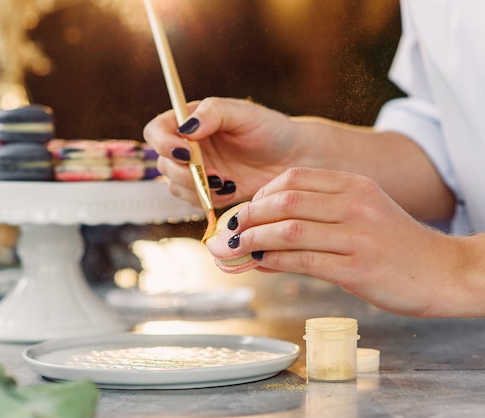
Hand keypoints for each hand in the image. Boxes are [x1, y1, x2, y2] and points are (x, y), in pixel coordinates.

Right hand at [143, 97, 295, 208]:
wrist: (292, 158)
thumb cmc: (269, 129)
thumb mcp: (244, 113)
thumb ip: (213, 113)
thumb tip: (187, 127)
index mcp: (190, 121)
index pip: (156, 131)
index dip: (163, 143)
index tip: (186, 151)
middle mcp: (187, 146)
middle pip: (162, 163)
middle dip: (184, 172)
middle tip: (215, 175)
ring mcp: (195, 171)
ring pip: (174, 186)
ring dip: (196, 187)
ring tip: (227, 182)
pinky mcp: (206, 192)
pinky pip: (192, 201)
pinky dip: (207, 199)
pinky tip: (231, 190)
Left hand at [206, 167, 466, 316]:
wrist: (445, 272)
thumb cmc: (397, 245)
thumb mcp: (363, 212)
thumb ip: (319, 213)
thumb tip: (265, 229)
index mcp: (354, 185)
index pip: (293, 177)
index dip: (259, 194)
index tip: (243, 211)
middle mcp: (354, 204)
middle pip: (284, 200)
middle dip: (248, 216)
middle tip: (227, 232)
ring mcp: (356, 235)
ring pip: (288, 230)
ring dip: (252, 240)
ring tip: (233, 250)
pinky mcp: (356, 268)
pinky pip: (301, 260)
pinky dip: (271, 262)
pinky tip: (257, 265)